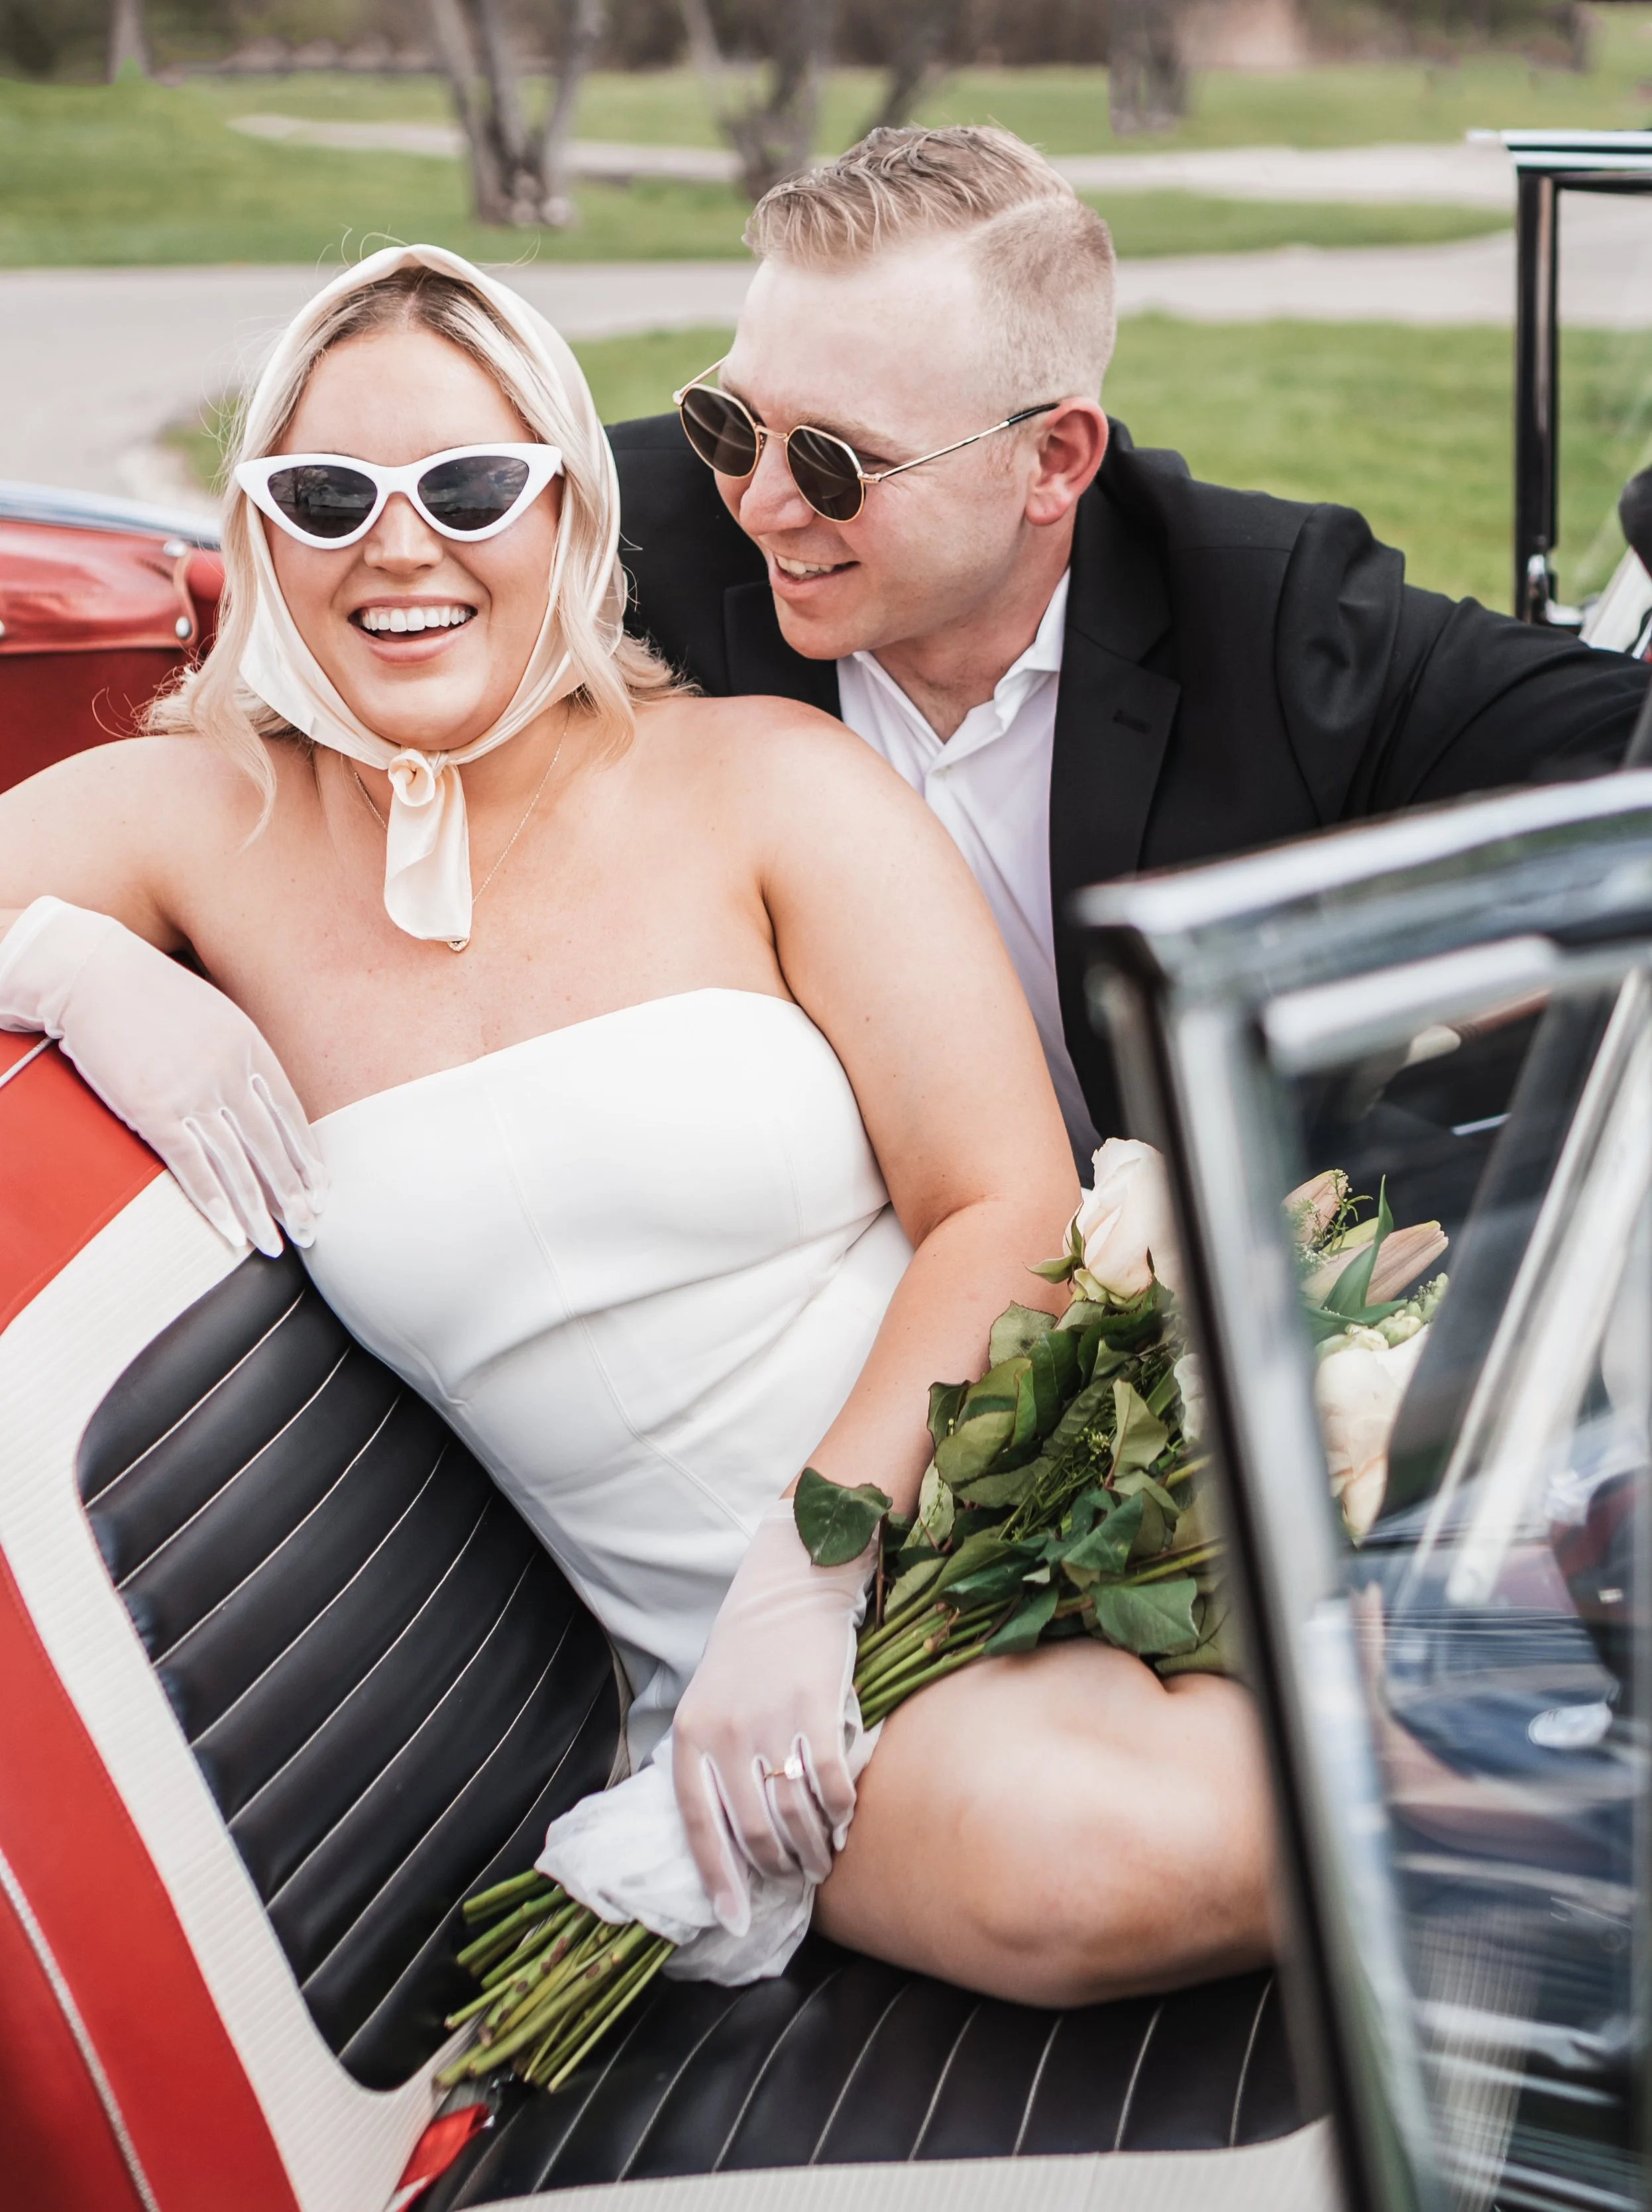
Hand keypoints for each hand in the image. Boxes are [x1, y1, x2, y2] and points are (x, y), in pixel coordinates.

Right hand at [0, 896, 325, 1256]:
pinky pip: (193, 1166)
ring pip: (238, 1164)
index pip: (291, 1115)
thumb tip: (254, 1093)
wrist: (93, 974)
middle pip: (271, 1147)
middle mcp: (231, 1073)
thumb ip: (238, 1055)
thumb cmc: (149, 994)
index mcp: (251, 1048)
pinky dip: (214, 1201)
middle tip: (310, 1230)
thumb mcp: (213, 1015)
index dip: (307, 1158)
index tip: (321, 1190)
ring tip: (275, 1243)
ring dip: (259, 1210)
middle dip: (294, 1195)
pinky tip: (229, 1228)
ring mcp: (194, 1093)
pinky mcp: (155, 1110)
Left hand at [672, 1497, 873, 1933]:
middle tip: (797, 1877)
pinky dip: (840, 1810)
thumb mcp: (710, 1703)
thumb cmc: (748, 1652)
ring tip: (823, 1859)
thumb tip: (730, 1837)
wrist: (788, 1584)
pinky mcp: (815, 1707)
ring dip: (813, 1846)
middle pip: (752, 1828)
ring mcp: (770, 1720)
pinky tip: (844, 1821)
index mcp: (691, 1734)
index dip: (717, 1878)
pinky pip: (830, 1781)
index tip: (735, 1919)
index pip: (697, 1824)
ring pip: (792, 1812)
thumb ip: (712, 1762)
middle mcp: (725, 1732)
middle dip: (778, 1866)